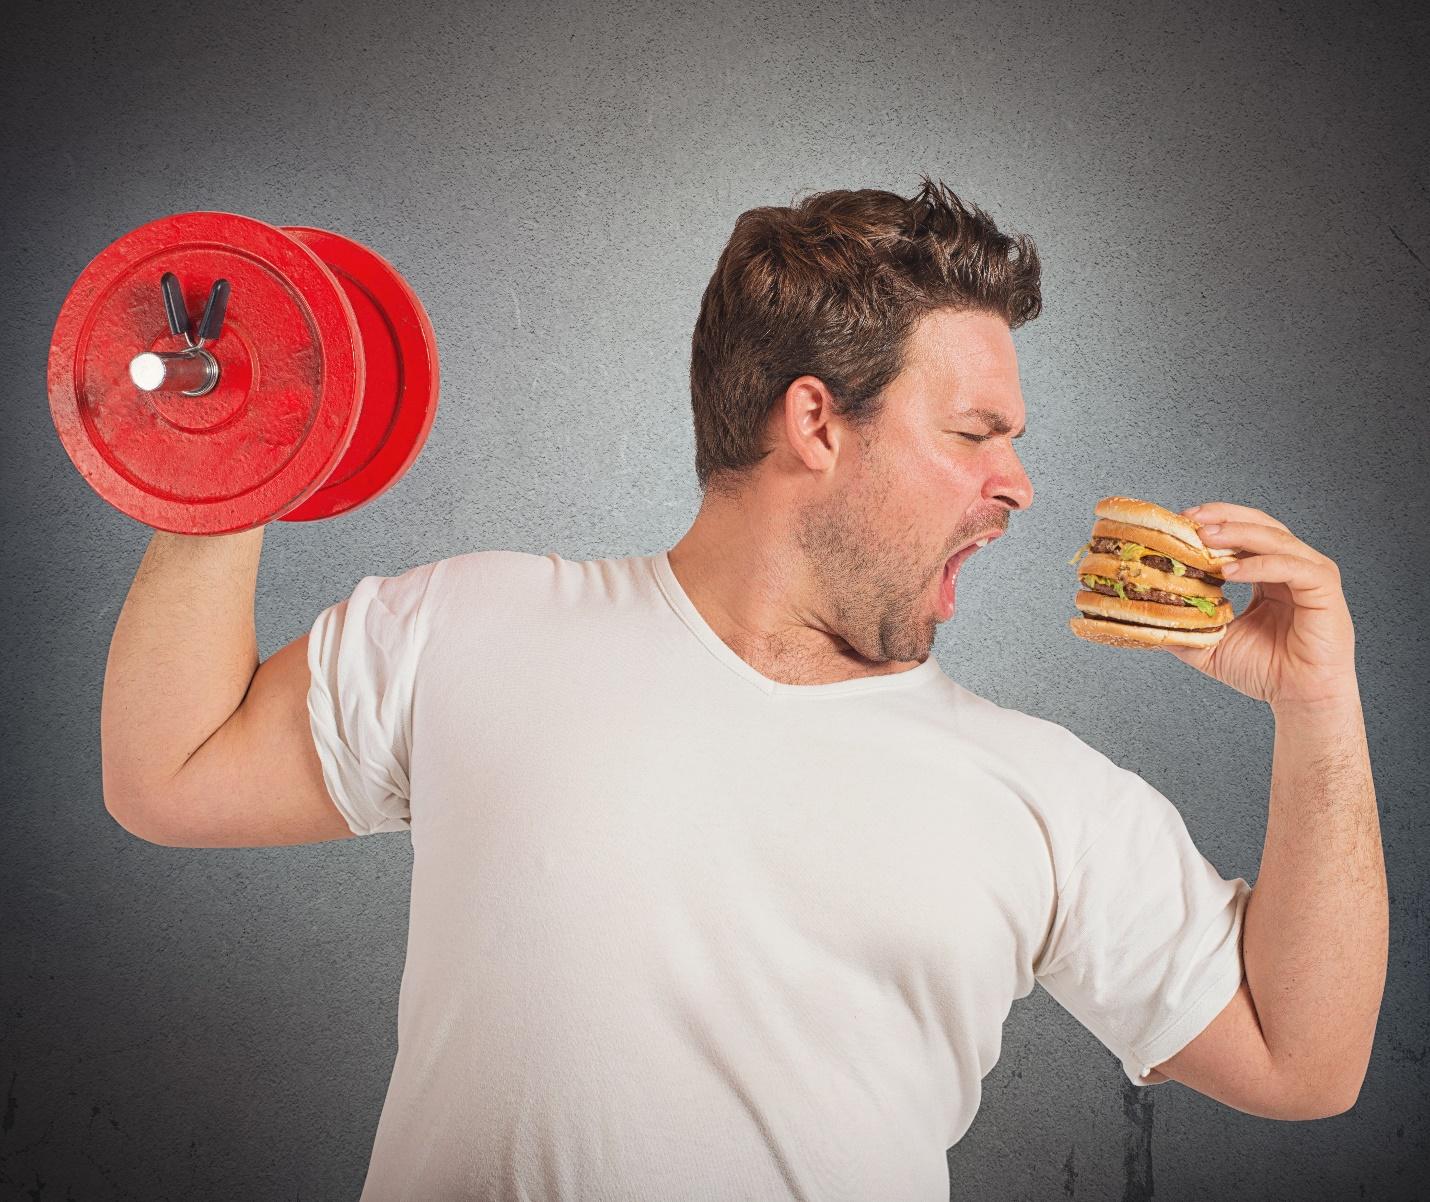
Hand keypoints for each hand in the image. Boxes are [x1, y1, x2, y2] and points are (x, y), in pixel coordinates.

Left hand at [1161, 502, 1357, 708]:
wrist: (1299, 699)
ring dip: (1237, 534)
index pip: (1242, 533)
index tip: (1181, 521)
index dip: (1214, 522)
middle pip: (1259, 525)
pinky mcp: (1324, 588)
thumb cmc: (1265, 670)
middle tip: (1190, 519)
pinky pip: (1290, 566)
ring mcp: (1311, 574)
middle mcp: (1291, 567)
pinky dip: (1258, 564)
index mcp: (1267, 573)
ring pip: (1275, 538)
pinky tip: (1229, 570)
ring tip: (1204, 538)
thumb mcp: (1212, 644)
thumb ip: (1184, 626)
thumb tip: (1145, 616)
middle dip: (1223, 517)